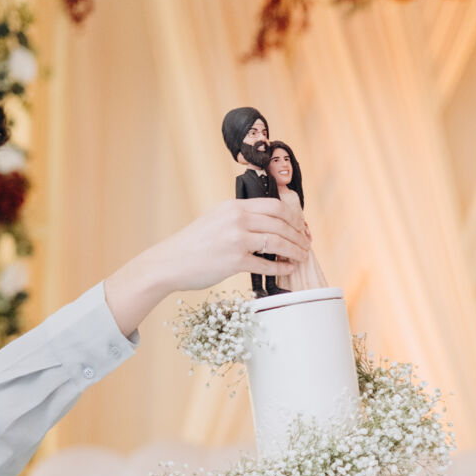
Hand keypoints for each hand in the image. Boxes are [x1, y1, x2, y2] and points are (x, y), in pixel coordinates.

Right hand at [161, 198, 309, 290]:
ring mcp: (236, 240)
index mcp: (234, 206)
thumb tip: (268, 224)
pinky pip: (266, 264)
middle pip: (281, 223)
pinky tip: (287, 269)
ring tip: (301, 257)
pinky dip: (281, 267)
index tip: (301, 226)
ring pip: (278, 243)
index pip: (275, 206)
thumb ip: (240, 217)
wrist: (170, 262)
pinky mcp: (234, 261)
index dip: (294, 217)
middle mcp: (237, 219)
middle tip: (306, 244)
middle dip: (299, 235)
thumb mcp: (216, 219)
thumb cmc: (193, 244)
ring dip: (295, 251)